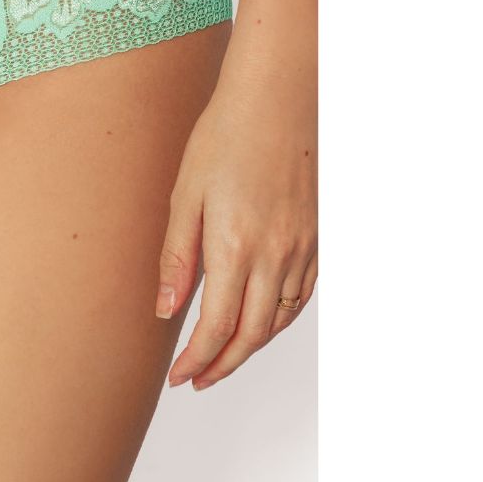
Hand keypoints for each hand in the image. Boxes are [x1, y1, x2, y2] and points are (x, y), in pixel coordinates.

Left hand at [156, 61, 316, 389]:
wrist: (276, 101)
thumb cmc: (224, 138)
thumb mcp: (185, 195)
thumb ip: (177, 257)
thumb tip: (166, 310)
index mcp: (235, 248)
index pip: (216, 328)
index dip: (196, 360)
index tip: (179, 377)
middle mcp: (275, 256)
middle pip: (251, 335)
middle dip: (222, 365)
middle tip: (198, 379)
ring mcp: (301, 249)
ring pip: (279, 321)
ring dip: (251, 348)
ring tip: (224, 358)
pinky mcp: (316, 238)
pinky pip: (301, 296)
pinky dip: (279, 320)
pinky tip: (262, 322)